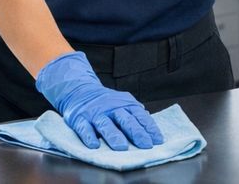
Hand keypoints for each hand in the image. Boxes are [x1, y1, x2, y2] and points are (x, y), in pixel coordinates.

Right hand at [35, 52, 163, 150]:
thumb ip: (136, 114)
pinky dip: (89, 137)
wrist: (80, 91)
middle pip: (126, 121)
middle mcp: (112, 108)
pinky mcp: (80, 119)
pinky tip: (94, 146)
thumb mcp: (123, 103)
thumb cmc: (106, 102)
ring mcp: (95, 114)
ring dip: (115, 136)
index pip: (140, 117)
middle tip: (145, 146)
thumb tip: (151, 127)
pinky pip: (84, 129)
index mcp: (126, 104)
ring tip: (122, 147)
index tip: (158, 141)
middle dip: (137, 133)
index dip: (150, 129)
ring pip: (106, 125)